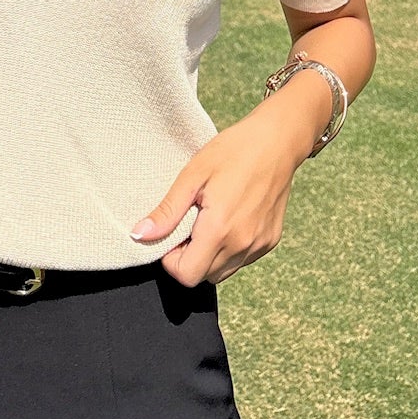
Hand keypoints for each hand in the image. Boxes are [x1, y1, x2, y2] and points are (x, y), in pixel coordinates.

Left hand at [128, 104, 305, 285]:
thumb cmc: (233, 151)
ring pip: (223, 272)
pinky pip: (241, 259)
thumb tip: (139, 235)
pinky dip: (228, 249)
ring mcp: (259, 245)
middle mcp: (242, 244)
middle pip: (204, 277)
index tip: (172, 234)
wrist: (277, 141)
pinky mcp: (270, 241)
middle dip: (189, 258)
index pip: (187, 275)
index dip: (171, 260)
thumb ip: (167, 211)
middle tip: (189, 223)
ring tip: (208, 220)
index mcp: (220, 230)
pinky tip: (228, 219)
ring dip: (208, 256)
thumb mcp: (193, 175)